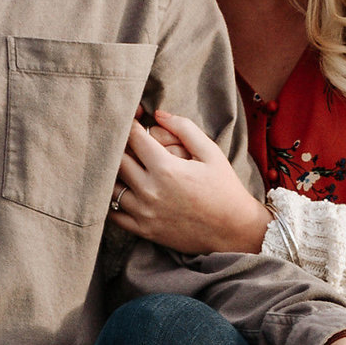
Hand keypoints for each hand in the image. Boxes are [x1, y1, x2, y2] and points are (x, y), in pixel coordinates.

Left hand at [110, 107, 273, 256]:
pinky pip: (114, 214)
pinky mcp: (144, 230)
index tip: (133, 118)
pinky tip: (123, 190)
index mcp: (166, 168)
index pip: (133, 137)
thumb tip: (158, 114)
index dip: (130, 123)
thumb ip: (184, 128)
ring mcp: (145, 212)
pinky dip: (112, 201)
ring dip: (115, 173)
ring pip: (111, 187)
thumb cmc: (224, 187)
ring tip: (126, 165)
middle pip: (117, 160)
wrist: (234, 230)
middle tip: (129, 142)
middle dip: (121, 146)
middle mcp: (150, 190)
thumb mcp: (210, 152)